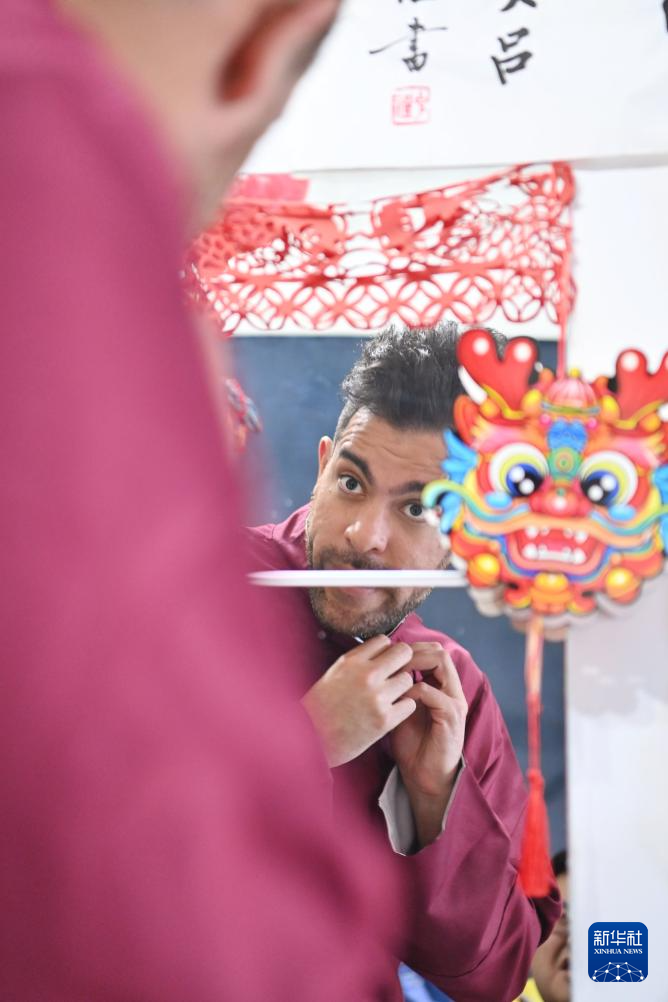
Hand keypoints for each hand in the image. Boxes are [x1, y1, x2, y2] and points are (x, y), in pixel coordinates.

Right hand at [301, 636, 416, 766]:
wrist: (312, 740)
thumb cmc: (320, 707)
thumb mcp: (334, 673)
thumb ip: (358, 661)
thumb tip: (381, 649)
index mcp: (351, 661)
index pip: (384, 640)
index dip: (387, 651)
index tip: (384, 662)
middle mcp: (366, 675)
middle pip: (404, 653)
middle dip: (402, 662)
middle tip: (395, 675)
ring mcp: (377, 697)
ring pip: (408, 679)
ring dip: (403, 687)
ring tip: (391, 696)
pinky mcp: (385, 720)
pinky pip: (410, 704)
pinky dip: (403, 707)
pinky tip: (392, 711)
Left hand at [390, 643, 466, 845]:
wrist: (424, 776)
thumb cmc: (411, 743)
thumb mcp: (400, 708)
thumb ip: (396, 686)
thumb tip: (377, 664)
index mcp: (442, 686)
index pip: (432, 651)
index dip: (410, 647)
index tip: (387, 652)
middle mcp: (452, 690)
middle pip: (439, 651)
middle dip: (413, 650)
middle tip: (391, 658)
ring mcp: (455, 702)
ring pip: (442, 664)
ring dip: (415, 664)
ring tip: (395, 672)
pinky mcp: (452, 718)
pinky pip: (435, 694)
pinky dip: (416, 690)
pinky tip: (400, 696)